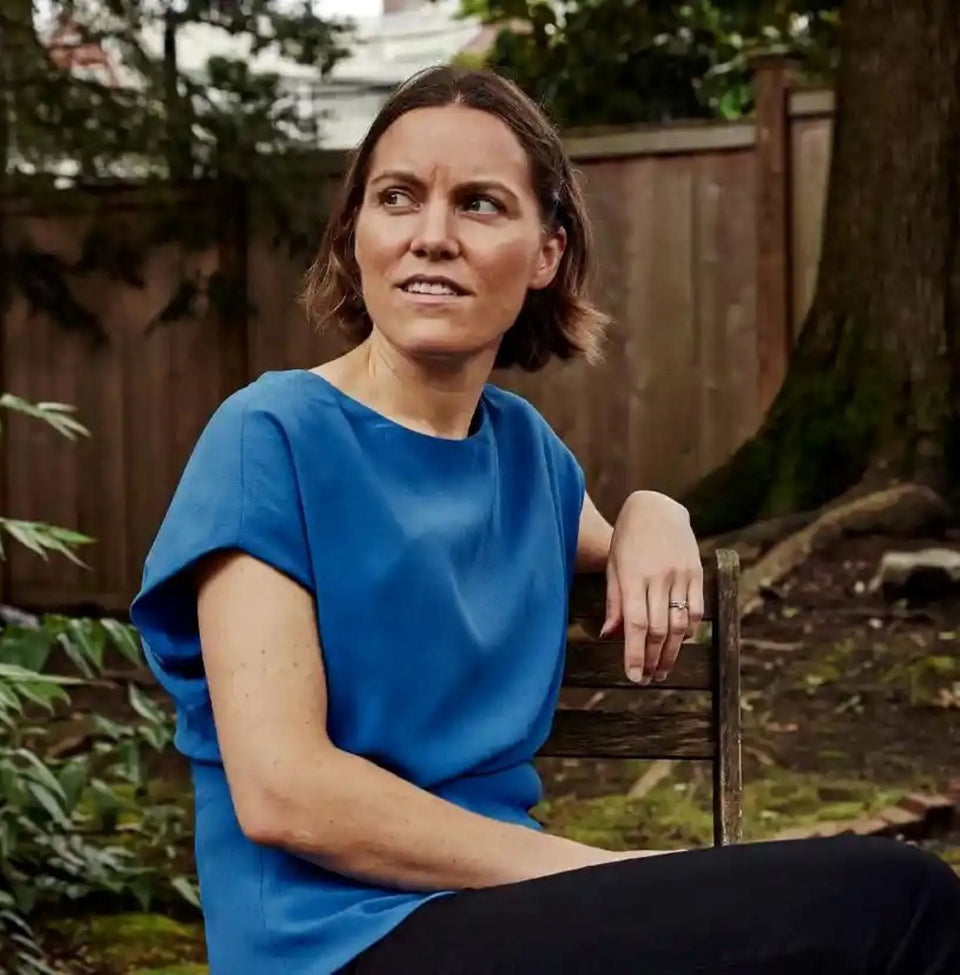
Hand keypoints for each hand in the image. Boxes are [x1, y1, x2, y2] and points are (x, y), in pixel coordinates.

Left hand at [601, 491, 702, 683]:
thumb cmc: (627, 539)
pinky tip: (680, 643)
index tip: (633, 677)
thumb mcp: (613, 566)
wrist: (656, 508)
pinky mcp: (697, 573)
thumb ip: (614, 601)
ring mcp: (681, 575)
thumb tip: (609, 635)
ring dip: (672, 652)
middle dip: (653, 659)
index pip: (635, 625)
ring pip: (680, 625)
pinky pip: (696, 610)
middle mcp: (659, 578)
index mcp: (633, 577)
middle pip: (659, 630)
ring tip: (662, 669)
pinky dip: (689, 631)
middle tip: (647, 678)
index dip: (635, 654)